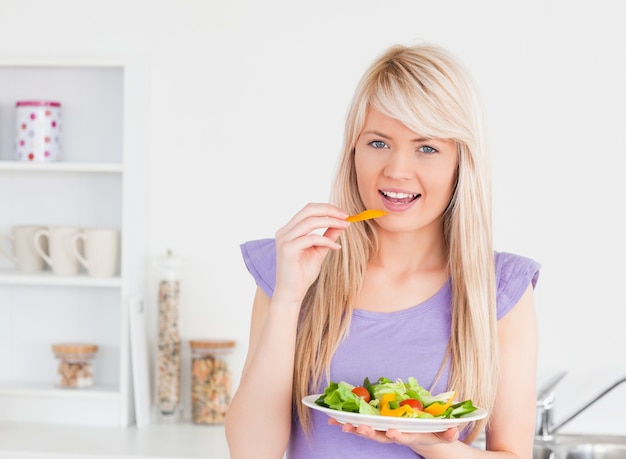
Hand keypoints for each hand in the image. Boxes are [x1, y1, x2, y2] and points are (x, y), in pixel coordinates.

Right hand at [273, 203, 349, 306]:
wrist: (291, 294)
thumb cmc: (302, 274)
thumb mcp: (319, 250)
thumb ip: (328, 236)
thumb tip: (342, 223)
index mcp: (289, 230)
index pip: (308, 210)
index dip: (327, 208)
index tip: (344, 213)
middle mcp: (284, 232)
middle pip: (308, 210)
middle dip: (329, 210)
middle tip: (346, 215)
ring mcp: (284, 240)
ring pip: (310, 221)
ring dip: (331, 222)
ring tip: (345, 226)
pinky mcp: (288, 249)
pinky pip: (311, 238)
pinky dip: (326, 241)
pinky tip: (336, 248)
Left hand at [328, 418, 458, 449]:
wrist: (424, 441)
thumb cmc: (433, 434)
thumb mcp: (443, 435)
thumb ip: (448, 433)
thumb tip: (454, 430)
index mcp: (411, 435)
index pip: (404, 437)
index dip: (398, 435)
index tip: (392, 432)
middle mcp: (396, 435)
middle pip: (381, 437)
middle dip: (369, 433)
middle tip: (358, 429)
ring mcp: (386, 431)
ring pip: (369, 432)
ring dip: (355, 428)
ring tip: (341, 425)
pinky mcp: (379, 426)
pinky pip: (362, 425)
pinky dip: (349, 423)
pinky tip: (334, 419)